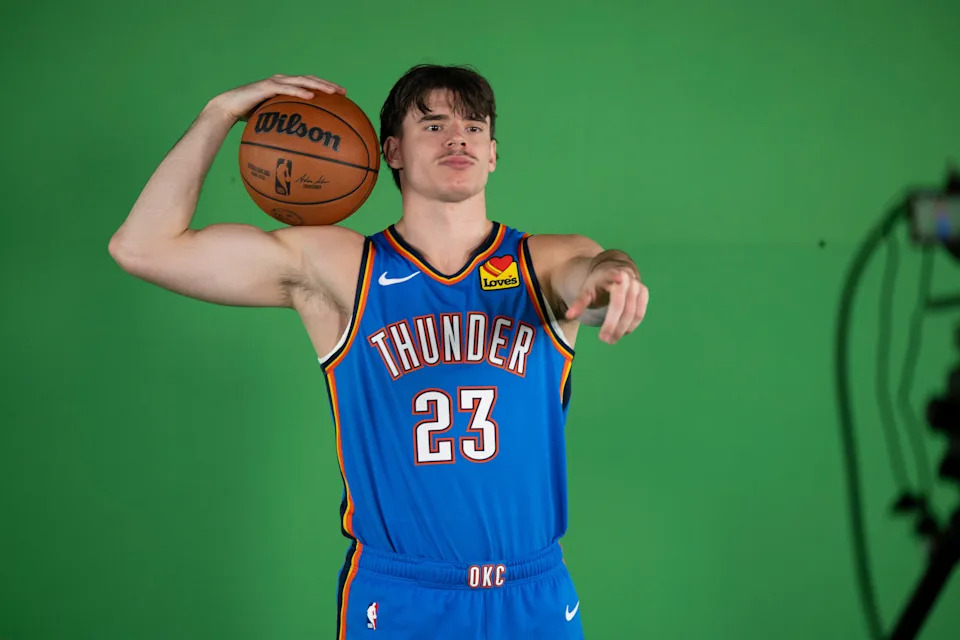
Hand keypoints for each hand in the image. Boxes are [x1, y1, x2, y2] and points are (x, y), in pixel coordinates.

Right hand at [205, 74, 345, 121]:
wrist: (228, 109)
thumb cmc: (250, 118)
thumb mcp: (272, 123)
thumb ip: (286, 128)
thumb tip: (301, 148)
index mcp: (285, 88)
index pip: (309, 85)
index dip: (326, 88)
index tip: (343, 97)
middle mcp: (282, 81)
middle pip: (309, 80)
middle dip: (327, 85)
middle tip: (344, 93)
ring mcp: (274, 82)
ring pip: (301, 81)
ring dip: (318, 85)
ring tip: (332, 92)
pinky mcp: (266, 86)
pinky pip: (286, 88)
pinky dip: (299, 91)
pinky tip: (311, 96)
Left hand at [565, 261, 648, 343]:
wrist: (615, 272)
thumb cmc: (597, 284)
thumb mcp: (586, 290)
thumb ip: (579, 303)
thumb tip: (569, 316)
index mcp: (610, 273)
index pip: (613, 275)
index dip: (616, 276)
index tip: (619, 277)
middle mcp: (627, 278)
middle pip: (622, 305)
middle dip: (614, 325)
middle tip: (604, 340)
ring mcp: (637, 285)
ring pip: (633, 312)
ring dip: (623, 329)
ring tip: (611, 340)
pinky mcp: (644, 293)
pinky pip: (639, 313)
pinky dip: (631, 325)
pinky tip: (621, 333)